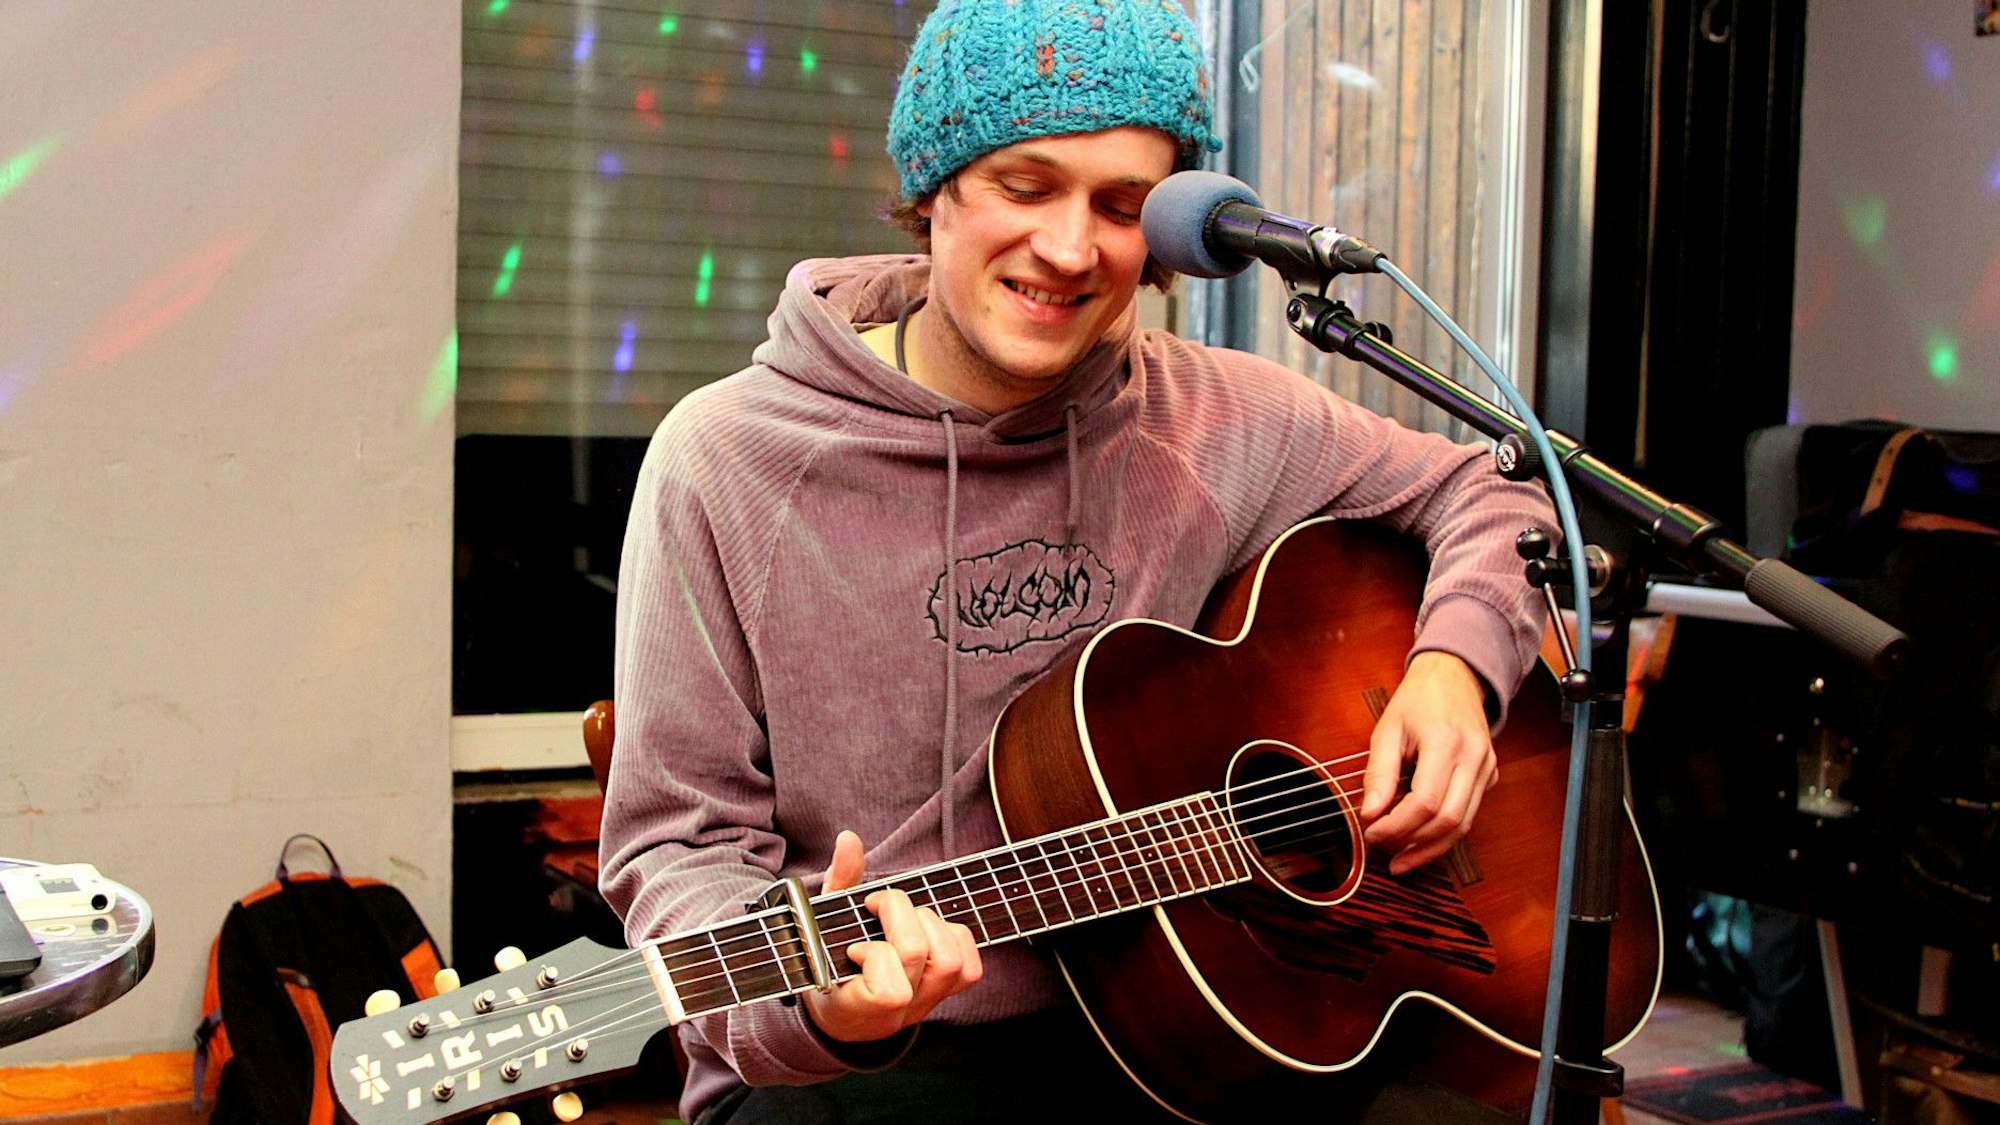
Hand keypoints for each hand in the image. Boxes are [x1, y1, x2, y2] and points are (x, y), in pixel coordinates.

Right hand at [803, 830, 983, 1042]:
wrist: (846, 1015)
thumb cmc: (828, 965)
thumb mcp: (820, 926)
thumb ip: (839, 882)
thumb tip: (850, 839)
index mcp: (859, 1008)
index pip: (890, 991)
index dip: (875, 956)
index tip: (854, 948)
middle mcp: (899, 1013)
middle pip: (918, 955)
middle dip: (899, 915)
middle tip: (878, 906)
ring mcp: (927, 1004)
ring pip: (950, 962)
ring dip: (929, 924)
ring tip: (906, 919)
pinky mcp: (948, 994)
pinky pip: (970, 968)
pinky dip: (955, 938)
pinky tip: (929, 930)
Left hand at [1359, 652, 1497, 874]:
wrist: (1454, 677)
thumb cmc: (1419, 700)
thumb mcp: (1387, 729)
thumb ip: (1378, 773)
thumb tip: (1370, 814)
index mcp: (1445, 742)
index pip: (1426, 802)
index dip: (1397, 826)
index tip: (1372, 833)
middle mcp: (1474, 758)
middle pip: (1448, 820)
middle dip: (1413, 843)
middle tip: (1383, 849)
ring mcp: (1486, 768)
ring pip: (1464, 825)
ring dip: (1430, 848)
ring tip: (1400, 859)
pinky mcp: (1489, 777)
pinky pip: (1469, 815)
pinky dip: (1444, 834)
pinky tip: (1419, 841)